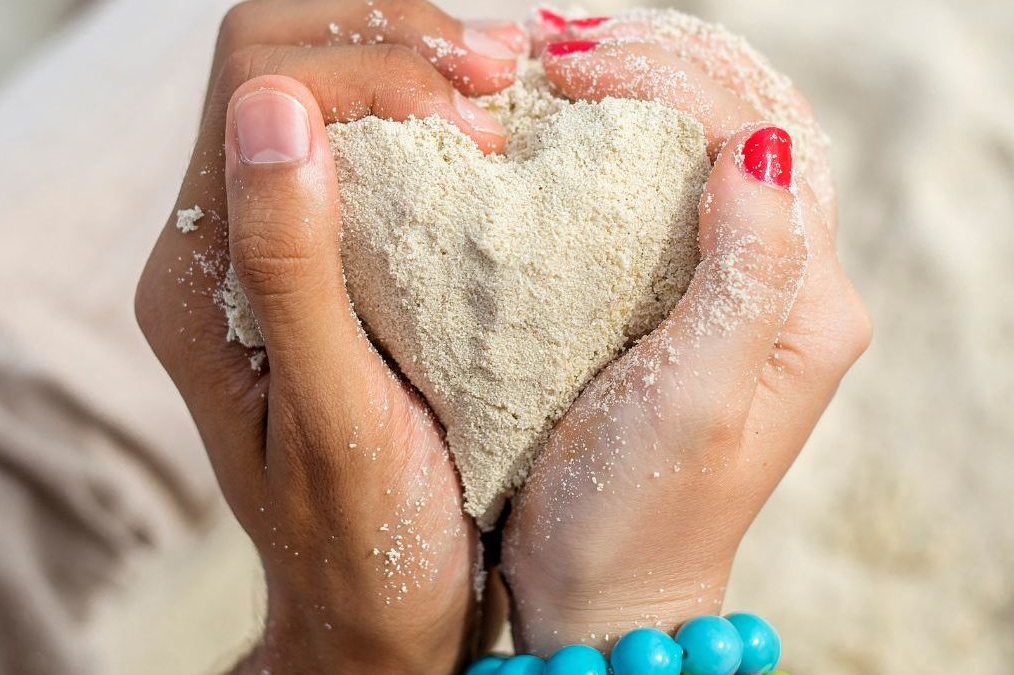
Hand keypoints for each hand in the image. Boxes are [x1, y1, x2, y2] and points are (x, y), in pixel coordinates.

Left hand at [135, 2, 524, 672]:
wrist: (374, 611)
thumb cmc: (365, 540)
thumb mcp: (333, 415)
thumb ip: (290, 266)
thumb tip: (272, 106)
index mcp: (201, 275)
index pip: (256, 80)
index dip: (366, 62)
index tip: (470, 115)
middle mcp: (223, 246)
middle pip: (280, 58)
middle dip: (392, 40)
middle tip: (497, 75)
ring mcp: (275, 249)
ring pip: (323, 86)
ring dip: (413, 64)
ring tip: (502, 89)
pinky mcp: (328, 263)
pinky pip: (362, 143)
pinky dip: (426, 111)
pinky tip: (487, 128)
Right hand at [501, 28, 871, 654]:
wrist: (606, 591)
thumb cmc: (640, 513)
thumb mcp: (700, 399)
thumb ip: (746, 273)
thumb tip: (759, 144)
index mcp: (810, 303)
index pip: (762, 135)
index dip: (671, 79)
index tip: (573, 70)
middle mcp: (786, 289)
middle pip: (742, 127)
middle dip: (657, 67)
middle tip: (558, 46)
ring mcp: (732, 296)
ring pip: (701, 154)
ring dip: (636, 97)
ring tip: (558, 68)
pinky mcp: (680, 309)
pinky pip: (662, 200)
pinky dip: (615, 149)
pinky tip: (564, 130)